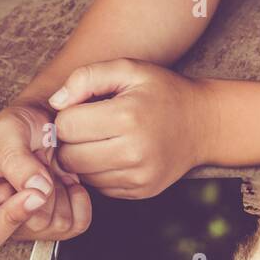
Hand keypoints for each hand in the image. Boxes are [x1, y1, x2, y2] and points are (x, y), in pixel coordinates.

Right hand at [0, 103, 92, 249]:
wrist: (45, 117)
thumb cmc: (19, 123)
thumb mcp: (7, 130)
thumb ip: (15, 158)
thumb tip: (36, 189)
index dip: (14, 218)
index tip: (34, 191)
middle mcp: (4, 218)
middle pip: (34, 227)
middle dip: (46, 193)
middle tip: (42, 164)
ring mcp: (33, 222)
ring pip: (59, 226)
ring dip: (63, 193)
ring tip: (51, 170)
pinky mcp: (59, 218)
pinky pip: (79, 222)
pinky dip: (80, 199)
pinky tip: (68, 180)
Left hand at [48, 59, 209, 197]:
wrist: (203, 123)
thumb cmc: (162, 91)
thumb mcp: (128, 69)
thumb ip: (87, 77)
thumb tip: (55, 103)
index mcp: (126, 116)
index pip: (66, 125)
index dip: (68, 114)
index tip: (83, 107)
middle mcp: (133, 151)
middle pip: (68, 156)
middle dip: (70, 140)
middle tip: (87, 125)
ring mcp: (138, 176)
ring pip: (81, 175)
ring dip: (83, 158)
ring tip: (101, 138)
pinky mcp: (140, 191)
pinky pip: (99, 187)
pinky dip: (100, 171)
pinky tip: (114, 153)